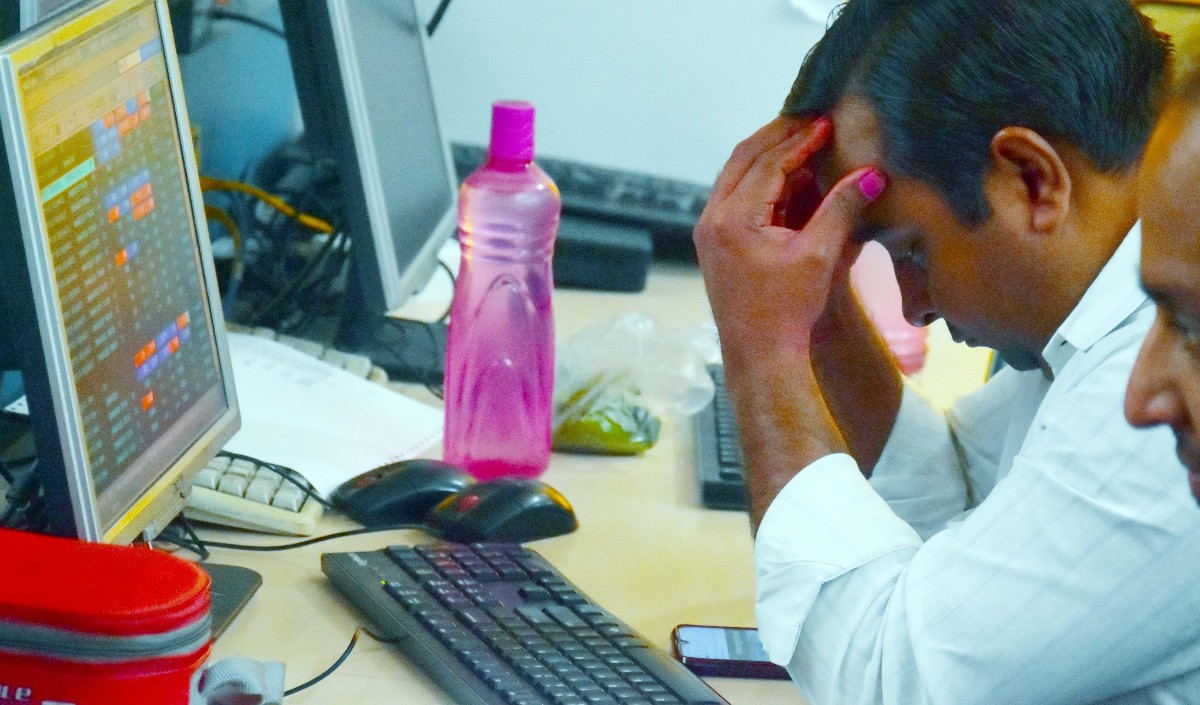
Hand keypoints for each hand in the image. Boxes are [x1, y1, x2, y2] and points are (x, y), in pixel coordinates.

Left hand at [693, 115, 885, 363]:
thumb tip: (873, 173)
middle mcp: (711, 219)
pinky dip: (763, 182)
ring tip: (803, 140)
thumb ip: (842, 208)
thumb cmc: (788, 310)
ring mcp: (708, 230)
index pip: (767, 164)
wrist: (760, 355)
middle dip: (778, 136)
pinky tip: (791, 177)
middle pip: (743, 159)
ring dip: (769, 157)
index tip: (826, 122)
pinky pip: (737, 197)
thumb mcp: (819, 255)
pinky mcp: (714, 242)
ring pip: (736, 176)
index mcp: (732, 219)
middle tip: (809, 118)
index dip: (800, 140)